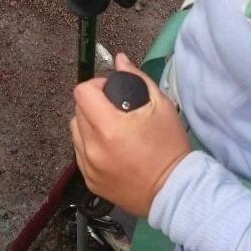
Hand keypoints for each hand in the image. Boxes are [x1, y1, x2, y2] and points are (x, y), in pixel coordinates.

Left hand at [69, 53, 189, 217]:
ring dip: (89, 125)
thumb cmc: (170, 147)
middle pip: (77, 110)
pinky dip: (90, 145)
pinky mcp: (89, 180)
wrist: (175, 191)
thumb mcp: (161, 106)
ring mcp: (88, 166)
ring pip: (75, 131)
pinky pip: (80, 153)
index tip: (111, 92)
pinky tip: (110, 148)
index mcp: (108, 127)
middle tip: (115, 110)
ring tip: (111, 130)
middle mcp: (92, 147)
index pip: (82, 92)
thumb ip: (137, 78)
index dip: (96, 86)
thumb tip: (119, 59)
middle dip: (93, 104)